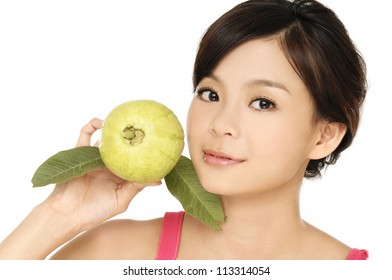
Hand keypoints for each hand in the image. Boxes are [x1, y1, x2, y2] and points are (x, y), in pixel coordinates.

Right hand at [44, 118, 160, 231]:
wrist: (67, 215)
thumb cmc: (95, 211)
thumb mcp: (121, 200)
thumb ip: (137, 187)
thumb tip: (158, 180)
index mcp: (119, 173)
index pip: (134, 158)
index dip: (144, 151)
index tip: (158, 143)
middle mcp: (108, 163)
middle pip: (122, 145)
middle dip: (132, 135)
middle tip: (143, 125)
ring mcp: (94, 157)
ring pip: (106, 138)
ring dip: (113, 128)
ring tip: (124, 120)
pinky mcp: (79, 152)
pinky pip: (85, 134)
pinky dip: (92, 125)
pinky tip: (101, 122)